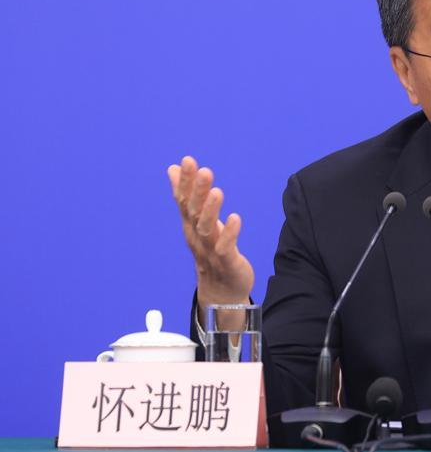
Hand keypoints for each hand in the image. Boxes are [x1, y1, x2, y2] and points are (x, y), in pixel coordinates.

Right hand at [167, 156, 253, 317]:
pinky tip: (236, 218)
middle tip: (204, 170)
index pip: (184, 200)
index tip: (187, 160)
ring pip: (207, 229)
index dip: (185, 181)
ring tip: (217, 192)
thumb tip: (173, 168)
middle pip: (193, 212)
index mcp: (190, 225)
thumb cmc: (211, 250)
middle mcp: (196, 236)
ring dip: (211, 210)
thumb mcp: (198, 221)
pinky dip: (229, 233)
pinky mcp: (226, 262)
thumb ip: (187, 195)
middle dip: (197, 191)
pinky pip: (225, 248)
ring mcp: (210, 250)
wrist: (221, 291)